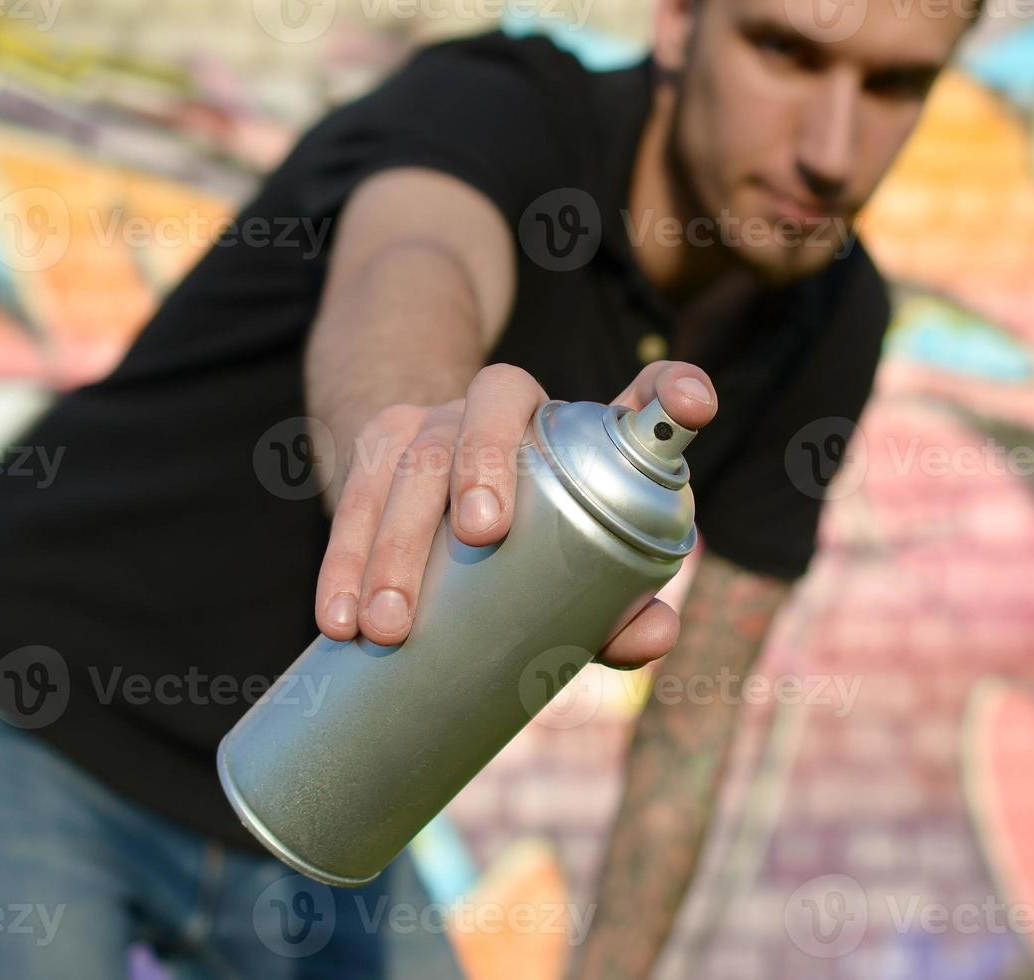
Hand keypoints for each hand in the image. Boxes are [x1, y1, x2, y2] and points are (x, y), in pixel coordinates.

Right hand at [314, 361, 717, 666]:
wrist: (434, 490)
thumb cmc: (537, 536)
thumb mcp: (581, 560)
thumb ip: (622, 600)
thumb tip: (654, 635)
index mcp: (580, 427)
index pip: (641, 392)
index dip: (673, 392)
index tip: (695, 411)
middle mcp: (507, 404)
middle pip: (494, 406)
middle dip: (481, 463)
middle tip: (481, 537)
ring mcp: (434, 419)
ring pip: (411, 455)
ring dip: (392, 539)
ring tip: (387, 625)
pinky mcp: (377, 447)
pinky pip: (355, 493)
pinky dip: (344, 560)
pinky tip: (337, 620)